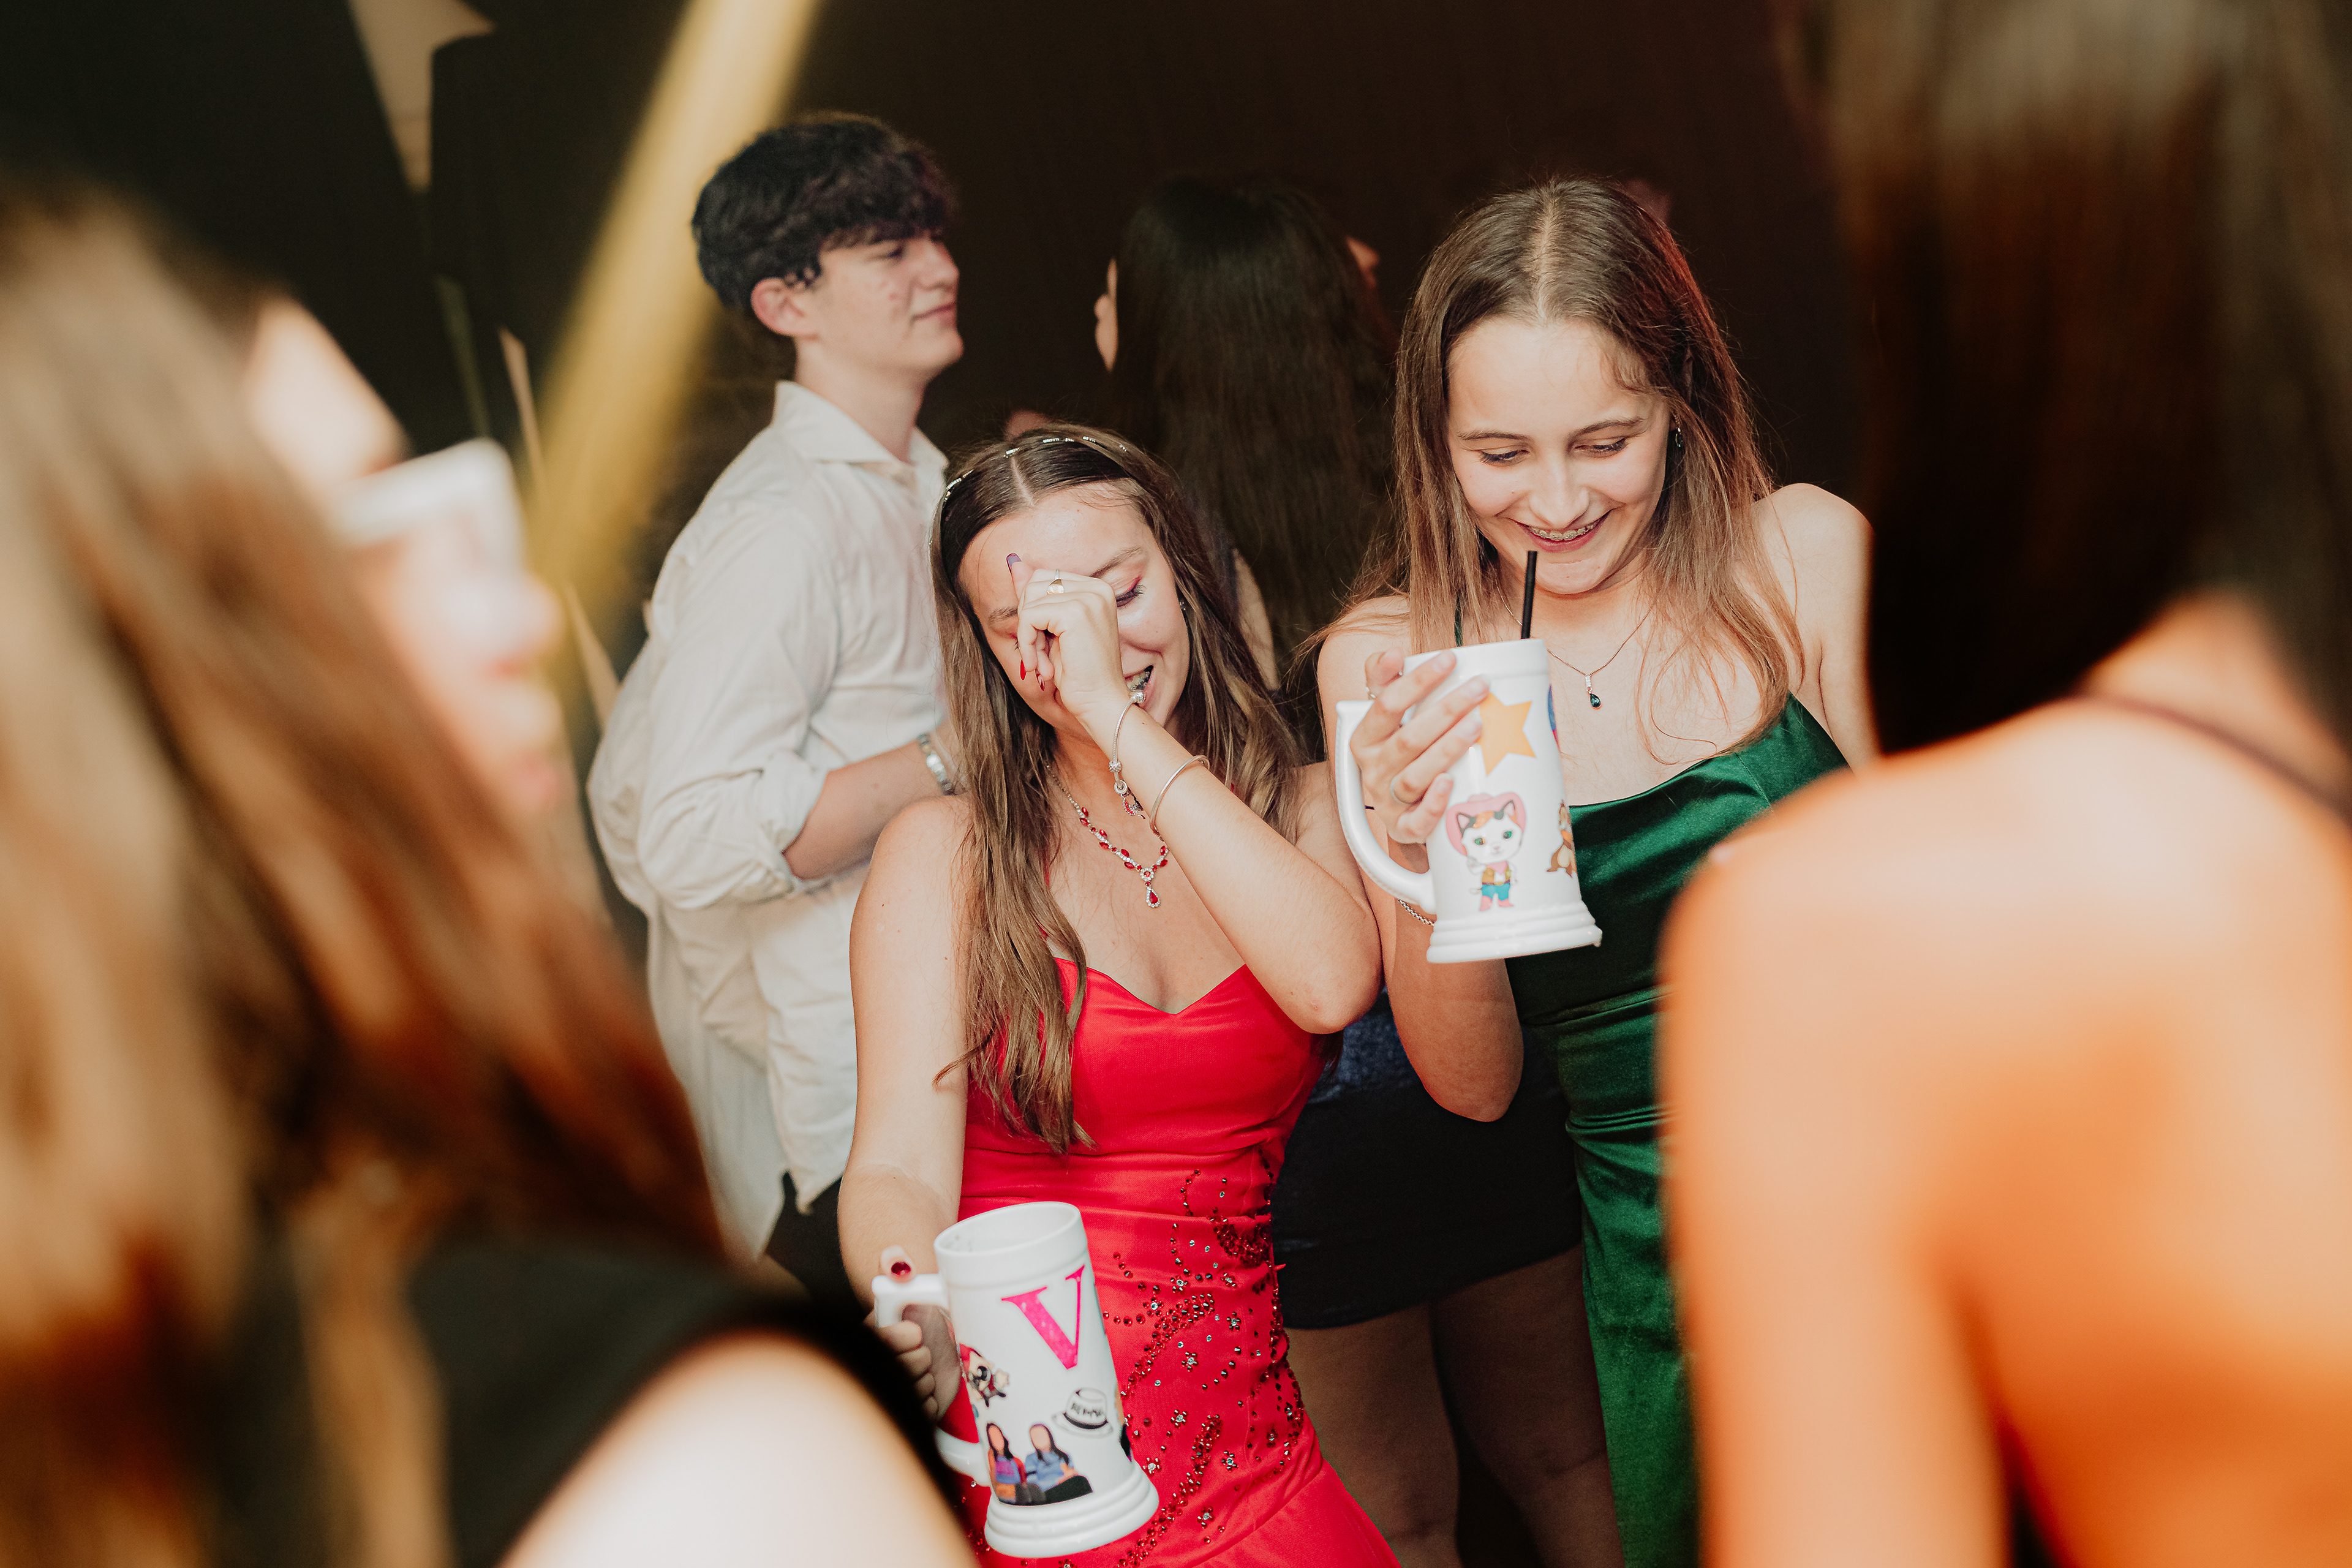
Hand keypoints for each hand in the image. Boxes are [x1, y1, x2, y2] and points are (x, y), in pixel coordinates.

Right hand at [871, 1245, 959, 1420]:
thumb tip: (895, 1259)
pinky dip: (934, 1400)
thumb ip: (895, 1266)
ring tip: (925, 1368)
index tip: (915, 1331)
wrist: (942, 1348)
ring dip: (927, 1380)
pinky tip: (929, 1388)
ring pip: (914, 1394)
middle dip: (919, 1359)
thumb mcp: (911, 1291)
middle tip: (923, 1349)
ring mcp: (889, 1393)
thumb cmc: (924, 1319)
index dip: (898, 1340)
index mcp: (867, 1338)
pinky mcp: (907, 1416)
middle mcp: (873, 1367)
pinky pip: (925, 1412)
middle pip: (899, 1372)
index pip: (879, 1342)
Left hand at [1007, 554, 1132, 742]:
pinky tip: (1040, 665)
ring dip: (1028, 635)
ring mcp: (1088, 598)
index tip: (1043, 643)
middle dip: (1029, 620)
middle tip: (1041, 654)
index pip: (1045, 577)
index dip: (1033, 611)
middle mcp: (1097, 588)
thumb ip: (1036, 596)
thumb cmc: (1079, 674)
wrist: (1100, 703)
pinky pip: (1030, 617)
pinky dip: (1027, 643)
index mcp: (1097, 588)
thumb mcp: (1052, 631)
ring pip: (1030, 600)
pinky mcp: (1075, 612)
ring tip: (1042, 661)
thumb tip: (1014, 562)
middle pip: (1035, 583)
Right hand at [1353, 649, 1487, 845]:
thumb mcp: (1385, 717)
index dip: (1416, 681)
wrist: (1398, 808)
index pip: (1387, 705)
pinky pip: (1416, 822)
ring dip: (1446, 750)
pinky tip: (1450, 782)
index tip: (1449, 658)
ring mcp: (1387, 800)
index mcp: (1364, 738)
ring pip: (1415, 776)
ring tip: (1477, 726)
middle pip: (1408, 739)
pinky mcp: (1404, 828)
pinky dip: (1433, 803)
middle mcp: (1373, 769)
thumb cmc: (1398, 752)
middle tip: (1479, 688)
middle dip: (1446, 710)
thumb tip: (1391, 653)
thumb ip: (1383, 680)